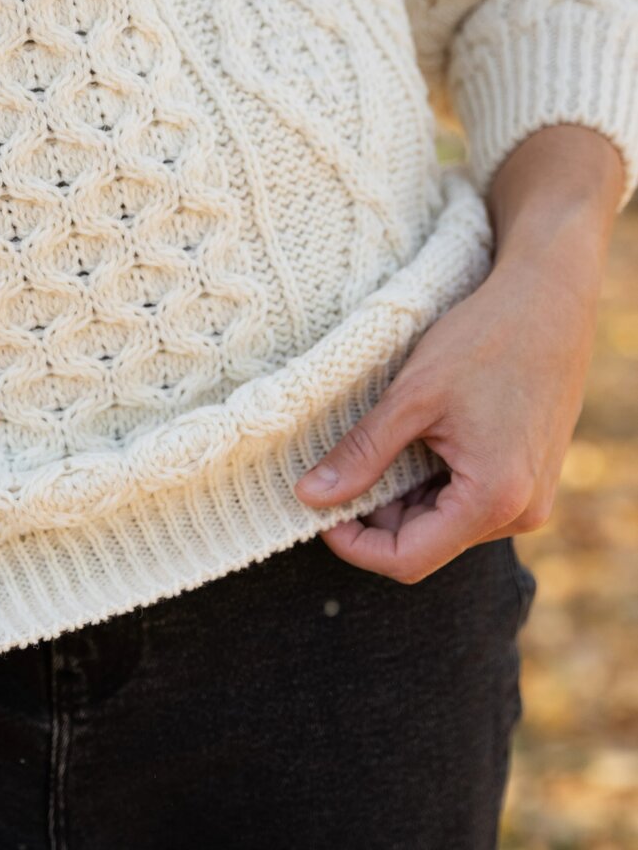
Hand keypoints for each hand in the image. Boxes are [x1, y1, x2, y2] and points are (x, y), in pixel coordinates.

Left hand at [292, 124, 624, 582]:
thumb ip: (361, 454)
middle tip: (331, 472)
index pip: (407, 559)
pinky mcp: (526, 476)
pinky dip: (425, 479)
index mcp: (495, 499)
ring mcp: (528, 495)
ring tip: (370, 447)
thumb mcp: (410, 398)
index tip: (314, 509)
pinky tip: (406, 441)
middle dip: (371, 515)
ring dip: (397, 495)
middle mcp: (520, 511)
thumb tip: (309, 496)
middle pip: (423, 542)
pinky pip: (464, 498)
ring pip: (440, 521)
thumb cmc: (486, 339)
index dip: (352, 543)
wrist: (549, 298)